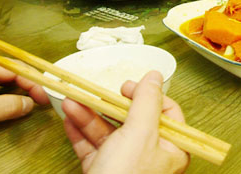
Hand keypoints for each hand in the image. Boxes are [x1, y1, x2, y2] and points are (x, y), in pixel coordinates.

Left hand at [0, 52, 49, 131]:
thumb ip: (4, 106)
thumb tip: (28, 104)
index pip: (16, 69)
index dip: (33, 83)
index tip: (44, 97)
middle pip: (11, 74)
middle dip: (28, 85)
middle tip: (42, 99)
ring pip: (2, 82)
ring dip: (18, 91)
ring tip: (32, 99)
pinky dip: (6, 98)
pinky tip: (12, 103)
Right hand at [62, 71, 188, 173]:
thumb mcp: (140, 133)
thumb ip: (147, 102)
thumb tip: (155, 76)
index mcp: (172, 148)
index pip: (165, 112)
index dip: (147, 95)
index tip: (127, 86)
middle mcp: (150, 156)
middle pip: (133, 120)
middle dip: (110, 104)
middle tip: (97, 91)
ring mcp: (125, 166)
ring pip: (108, 132)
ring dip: (89, 114)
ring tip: (72, 99)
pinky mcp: (102, 173)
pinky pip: (92, 147)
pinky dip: (80, 131)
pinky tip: (69, 117)